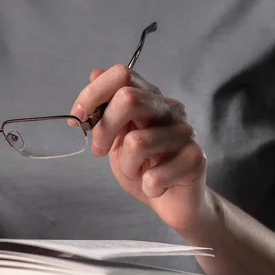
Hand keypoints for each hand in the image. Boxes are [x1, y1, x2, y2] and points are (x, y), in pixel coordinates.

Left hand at [71, 65, 212, 231]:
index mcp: (150, 98)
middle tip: (100, 150)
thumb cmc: (143, 167)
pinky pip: (155, 175)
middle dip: (104, 129)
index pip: (122, 75)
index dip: (93, 93)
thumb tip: (94, 73)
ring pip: (137, 142)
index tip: (78, 117)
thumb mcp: (116, 137)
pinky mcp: (196, 158)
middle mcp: (170, 109)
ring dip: (127, 166)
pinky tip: (155, 186)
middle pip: (128, 99)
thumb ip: (106, 109)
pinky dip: (147, 186)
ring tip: (137, 172)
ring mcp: (185, 132)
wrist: (173, 201)